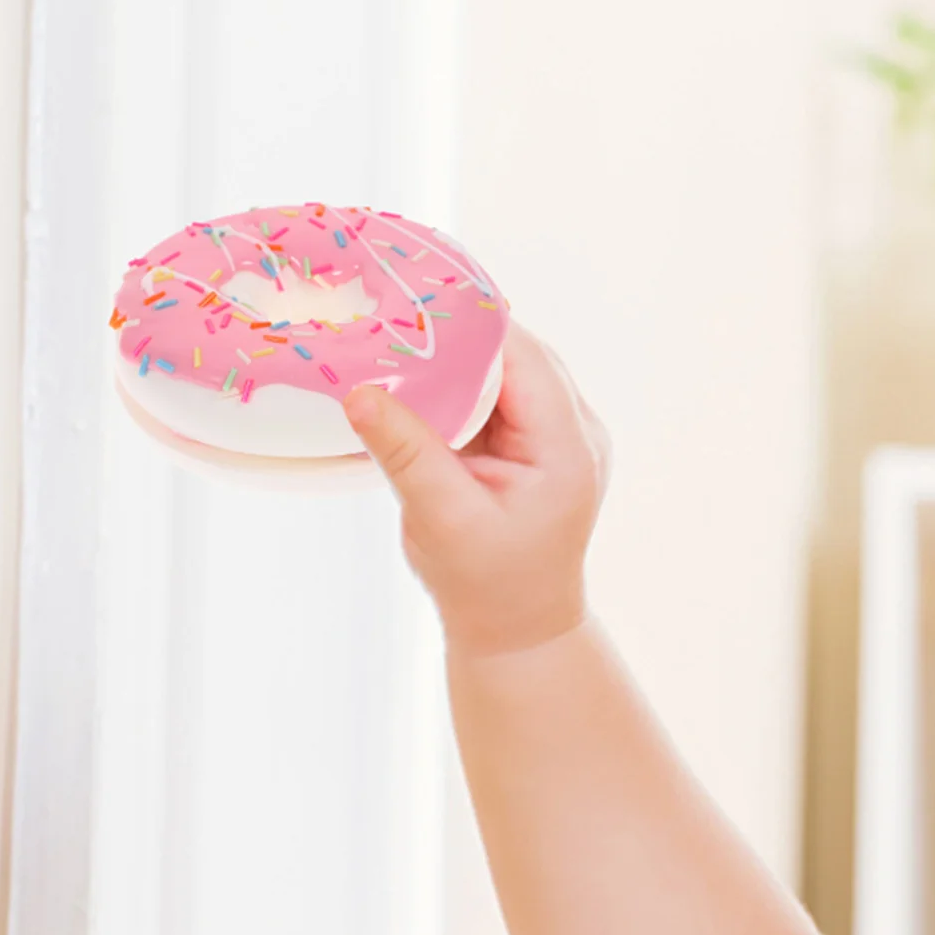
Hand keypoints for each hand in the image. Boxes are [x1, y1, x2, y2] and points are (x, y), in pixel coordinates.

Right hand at [343, 323, 609, 655]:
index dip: (471, 325)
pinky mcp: (539, 445)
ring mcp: (561, 437)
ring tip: (403, 349)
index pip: (523, 357)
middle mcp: (575, 432)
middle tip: (396, 323)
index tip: (412, 305)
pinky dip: (463, 388)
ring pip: (508, 372)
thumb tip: (358, 393)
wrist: (517, 629)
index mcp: (566, 447)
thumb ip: (405, 453)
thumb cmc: (485, 585)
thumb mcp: (441, 520)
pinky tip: (424, 387)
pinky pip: (501, 397)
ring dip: (460, 363)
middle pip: (518, 356)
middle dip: (460, 339)